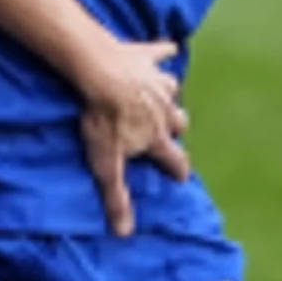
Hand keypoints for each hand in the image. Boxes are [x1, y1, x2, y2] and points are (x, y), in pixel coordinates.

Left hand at [73, 38, 193, 236]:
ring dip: (169, 96)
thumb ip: (117, 196)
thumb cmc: (102, 119)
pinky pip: (163, 52)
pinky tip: (168, 48)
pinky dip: (165, 52)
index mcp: (157, 137)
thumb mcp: (106, 163)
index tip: (181, 177)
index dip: (178, 169)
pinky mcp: (148, 57)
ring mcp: (159, 83)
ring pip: (174, 91)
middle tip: (167, 132)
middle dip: (176, 129)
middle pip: (180, 123)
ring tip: (161, 97)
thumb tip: (125, 232)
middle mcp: (165, 111)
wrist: (100, 71)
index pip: (175, 158)